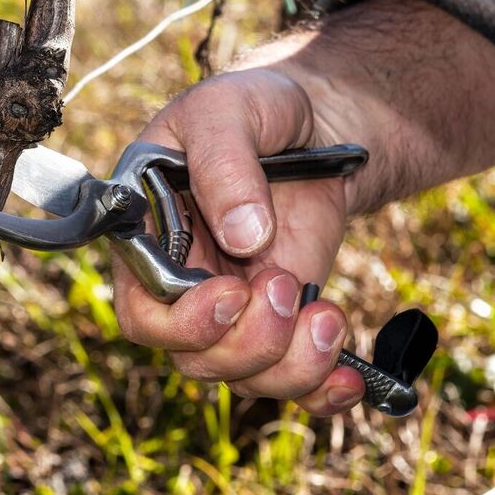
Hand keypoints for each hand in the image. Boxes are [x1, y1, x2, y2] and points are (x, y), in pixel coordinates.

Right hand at [112, 67, 366, 413]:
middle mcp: (184, 280)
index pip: (142, 309)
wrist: (318, 117)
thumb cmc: (256, 103)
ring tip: (328, 317)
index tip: (236, 291)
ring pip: (244, 376)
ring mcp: (235, 305)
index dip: (183, 320)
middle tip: (287, 286)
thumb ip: (223, 162)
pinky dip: (320, 391)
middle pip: (194, 356)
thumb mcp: (229, 109)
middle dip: (247, 344)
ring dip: (290, 367)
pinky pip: (291, 379)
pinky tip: (352, 378)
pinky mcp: (283, 317)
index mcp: (148, 233)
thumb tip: (242, 237)